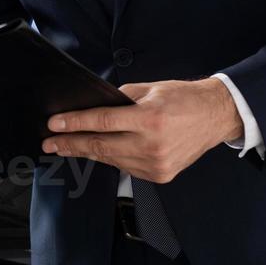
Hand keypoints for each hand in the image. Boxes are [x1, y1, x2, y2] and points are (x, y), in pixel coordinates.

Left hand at [41, 79, 243, 183]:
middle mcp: (152, 145)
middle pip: (100, 145)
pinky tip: (97, 152)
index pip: (102, 122)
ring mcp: (156, 164)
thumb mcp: (150, 89)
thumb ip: (121, 98)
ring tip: (66, 147)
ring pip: (110, 159)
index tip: (54, 125)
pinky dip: (110, 158)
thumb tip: (93, 108)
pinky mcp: (159, 175)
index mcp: (150, 119)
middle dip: (70, 143)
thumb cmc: (184, 99)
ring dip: (87, 152)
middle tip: (50, 143)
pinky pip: (125, 167)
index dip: (74, 124)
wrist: (215, 116)